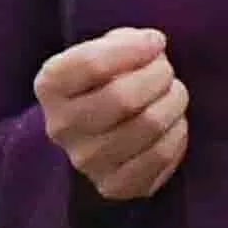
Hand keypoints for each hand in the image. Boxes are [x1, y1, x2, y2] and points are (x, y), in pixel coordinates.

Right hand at [32, 28, 188, 202]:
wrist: (90, 131)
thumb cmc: (101, 81)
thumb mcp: (100, 51)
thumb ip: (123, 43)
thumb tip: (153, 46)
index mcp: (50, 85)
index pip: (91, 64)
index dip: (133, 48)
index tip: (156, 42)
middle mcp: (61, 127)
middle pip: (123, 98)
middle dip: (158, 76)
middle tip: (167, 70)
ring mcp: (86, 161)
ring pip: (148, 126)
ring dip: (173, 102)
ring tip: (175, 93)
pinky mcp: (113, 186)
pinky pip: (160, 156)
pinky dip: (177, 134)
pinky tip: (174, 123)